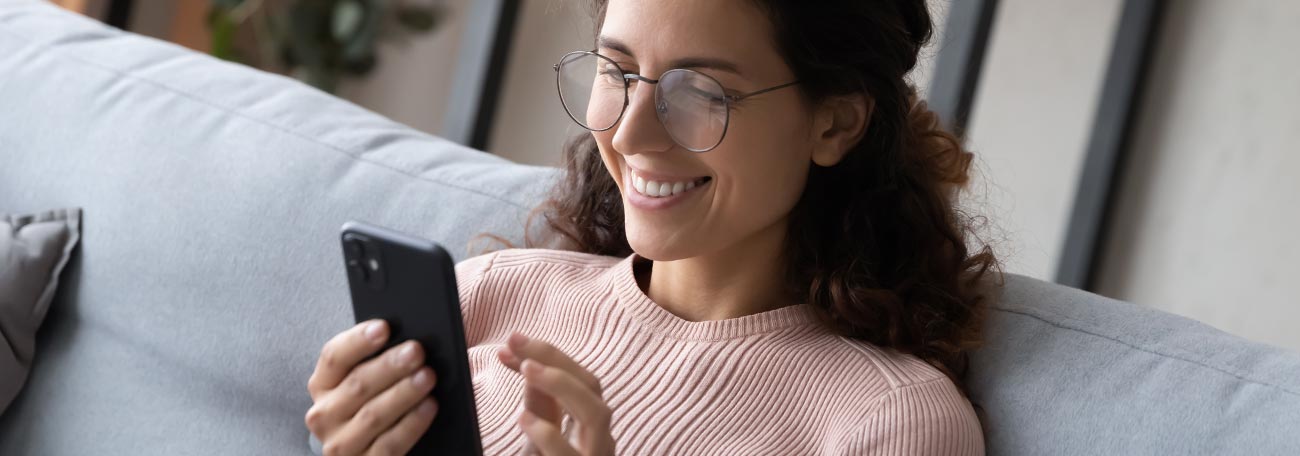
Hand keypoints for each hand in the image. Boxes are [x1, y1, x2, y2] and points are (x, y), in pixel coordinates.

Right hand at [305, 320, 438, 455]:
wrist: (374, 451)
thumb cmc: (376, 405)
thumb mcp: (369, 382)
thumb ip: (377, 361)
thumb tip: (406, 340)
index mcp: (323, 385)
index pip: (334, 356)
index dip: (358, 340)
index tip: (384, 327)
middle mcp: (324, 415)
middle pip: (357, 384)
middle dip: (390, 366)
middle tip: (417, 351)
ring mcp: (341, 444)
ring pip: (373, 414)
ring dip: (403, 393)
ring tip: (428, 376)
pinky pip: (389, 444)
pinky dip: (411, 423)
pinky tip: (429, 406)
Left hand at [497, 332, 615, 455]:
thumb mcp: (540, 436)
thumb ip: (540, 405)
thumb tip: (529, 362)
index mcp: (591, 424)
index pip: (578, 379)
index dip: (548, 355)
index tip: (512, 343)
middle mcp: (600, 438)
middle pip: (591, 387)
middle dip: (555, 359)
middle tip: (517, 343)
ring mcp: (595, 455)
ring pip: (596, 415)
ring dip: (561, 385)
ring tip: (527, 368)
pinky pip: (571, 454)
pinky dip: (547, 434)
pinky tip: (524, 419)